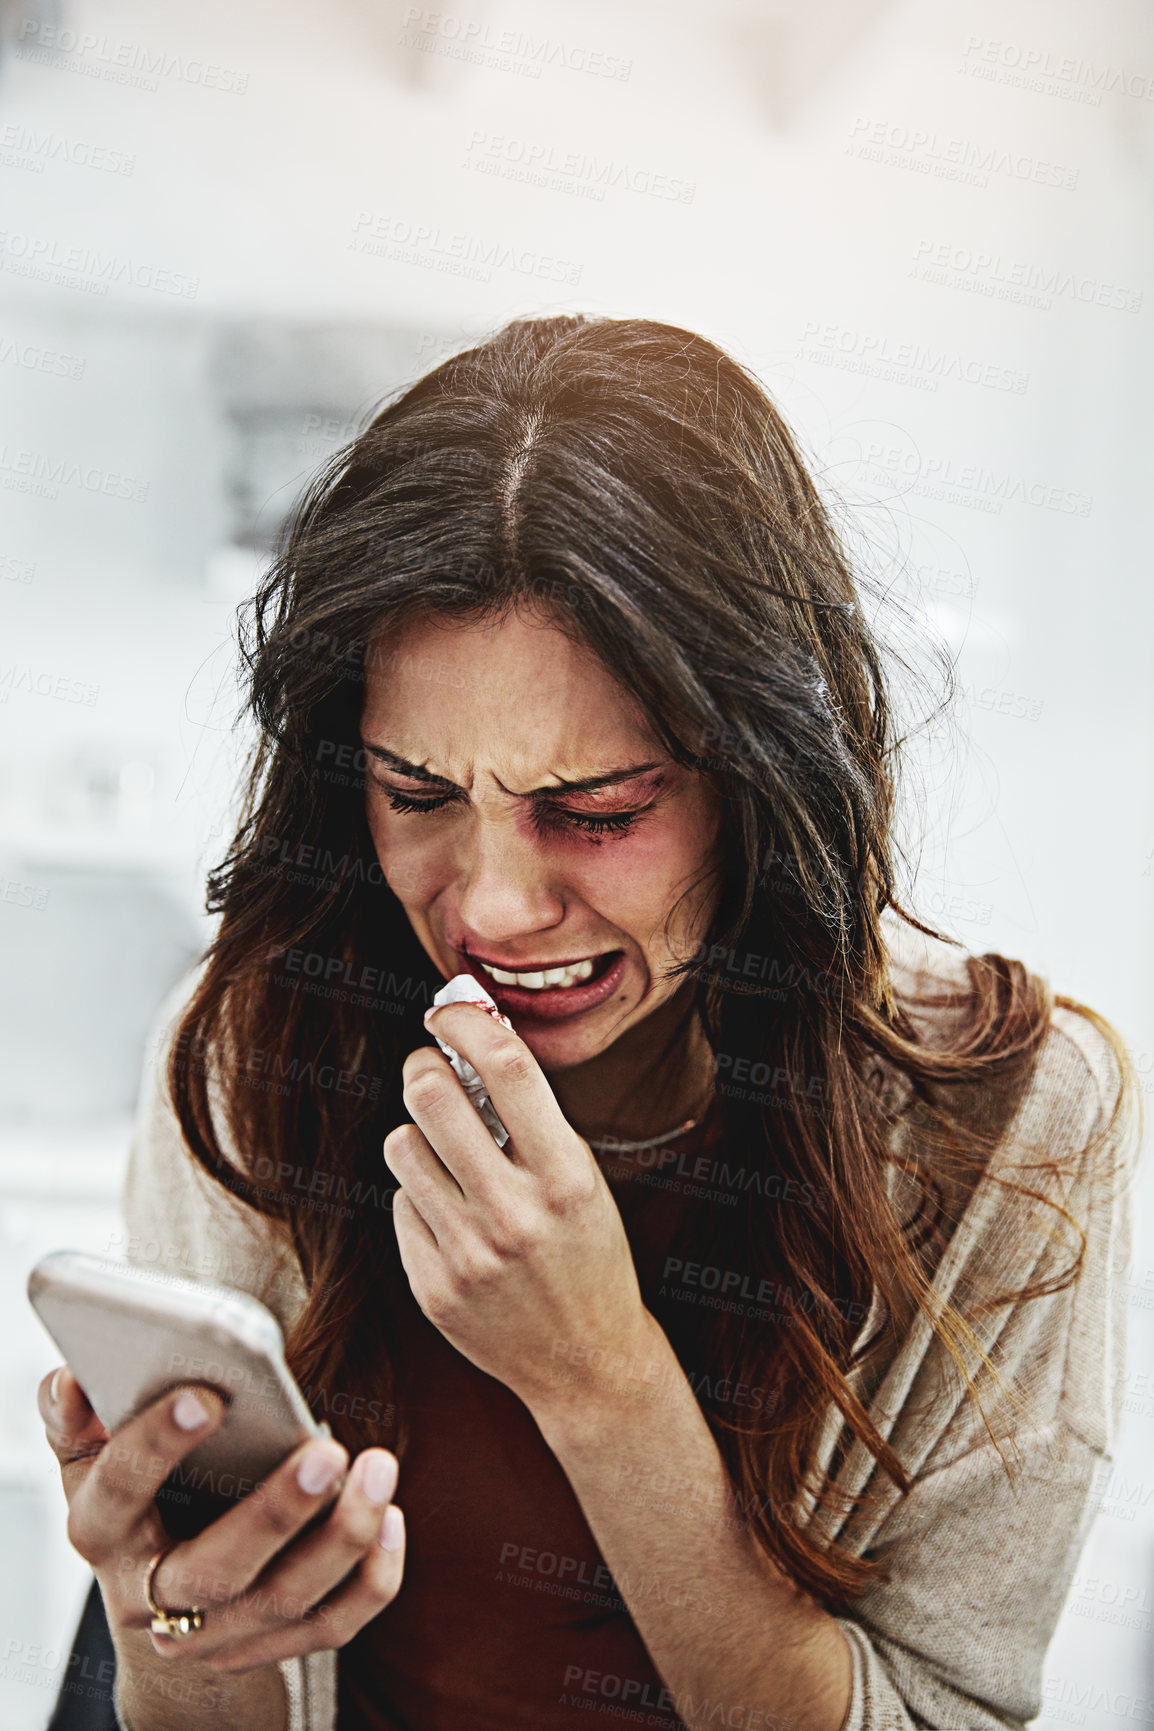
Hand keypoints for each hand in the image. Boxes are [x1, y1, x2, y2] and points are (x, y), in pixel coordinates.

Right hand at [38, 1366, 405, 1673]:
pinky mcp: (272, 1646)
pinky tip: (393, 1518)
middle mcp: (152, 1599)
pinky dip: (371, 1579)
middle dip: (275, 1513)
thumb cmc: (139, 1493)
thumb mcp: (92, 1455)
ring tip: (379, 1467)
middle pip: (215, 1571)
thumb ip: (79, 1416)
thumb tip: (71, 1378)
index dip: (155, 1446)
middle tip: (327, 1451)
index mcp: (103, 1534)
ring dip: (342, 1537)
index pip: (119, 1492)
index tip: (205, 1394)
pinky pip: (332, 1626)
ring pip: (285, 1601)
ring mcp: (216, 1632)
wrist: (156, 1593)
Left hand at [384, 1001, 657, 1415]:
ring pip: (401, 1146)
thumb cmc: (588, 1256)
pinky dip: (418, 1198)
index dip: (467, 1022)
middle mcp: (515, 1213)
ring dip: (416, 1135)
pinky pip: (399, 1204)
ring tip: (444, 1152)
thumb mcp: (582, 1179)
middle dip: (424, 1068)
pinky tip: (453, 1218)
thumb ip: (531, 1118)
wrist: (588, 1362)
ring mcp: (469, 1254)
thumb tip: (472, 1039)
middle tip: (430, 1070)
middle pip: (433, 1096)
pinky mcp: (433, 1288)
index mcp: (566, 1176)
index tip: (447, 1010)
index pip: (506, 1069)